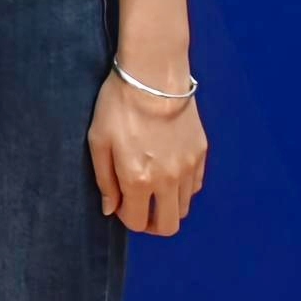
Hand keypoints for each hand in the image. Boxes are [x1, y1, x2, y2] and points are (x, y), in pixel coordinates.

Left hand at [91, 73, 208, 236]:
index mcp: (138, 179)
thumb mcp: (98, 140)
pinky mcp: (201, 153)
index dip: (127, 218)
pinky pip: (196, 186)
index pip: (137, 222)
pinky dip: (183, 188)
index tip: (121, 204)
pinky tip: (169, 171)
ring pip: (185, 207)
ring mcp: (189, 168)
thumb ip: (105, 180)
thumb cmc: (119, 104)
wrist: (154, 74)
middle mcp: (168, 180)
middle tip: (141, 208)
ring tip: (154, 188)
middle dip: (152, 224)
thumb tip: (111, 209)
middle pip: (169, 226)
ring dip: (168, 205)